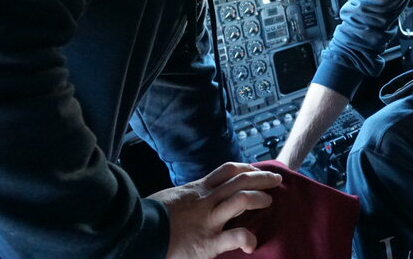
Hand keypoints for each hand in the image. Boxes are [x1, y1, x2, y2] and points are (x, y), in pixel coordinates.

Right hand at [149, 162, 282, 258]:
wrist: (136, 234)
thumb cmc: (148, 218)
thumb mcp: (169, 199)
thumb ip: (185, 197)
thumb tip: (189, 199)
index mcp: (196, 190)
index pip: (226, 171)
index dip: (245, 168)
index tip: (255, 171)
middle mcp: (205, 201)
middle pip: (240, 180)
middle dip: (261, 178)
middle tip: (275, 179)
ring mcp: (208, 220)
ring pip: (241, 200)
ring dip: (259, 198)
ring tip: (268, 201)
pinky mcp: (208, 243)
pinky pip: (235, 236)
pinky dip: (247, 239)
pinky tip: (252, 244)